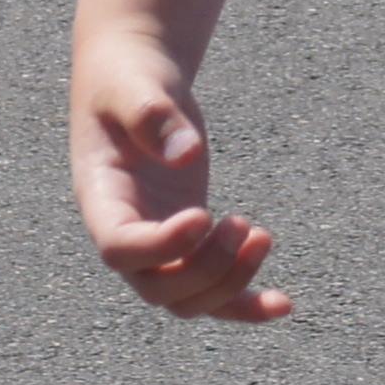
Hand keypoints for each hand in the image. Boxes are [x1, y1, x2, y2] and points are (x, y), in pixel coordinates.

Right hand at [70, 29, 290, 322]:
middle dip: (206, 270)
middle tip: (243, 224)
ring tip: (263, 237)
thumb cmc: (128, 79)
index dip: (161, 246)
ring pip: (188, 300)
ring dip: (230, 284)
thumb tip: (186, 154)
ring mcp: (157, 242)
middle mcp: (125, 231)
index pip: (120, 248)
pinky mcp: (188, 240)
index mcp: (100, 199)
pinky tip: (284, 304)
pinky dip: (246, 304)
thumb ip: (153, 116)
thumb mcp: (134, 86)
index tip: (203, 216)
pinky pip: (212, 290)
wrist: (133, 79)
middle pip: (158, 288)